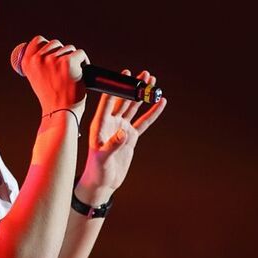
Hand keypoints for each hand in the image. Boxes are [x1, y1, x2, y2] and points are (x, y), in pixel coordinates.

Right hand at [18, 35, 88, 115]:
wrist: (60, 112)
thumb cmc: (51, 98)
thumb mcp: (36, 79)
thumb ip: (39, 64)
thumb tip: (47, 49)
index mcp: (28, 62)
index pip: (38, 40)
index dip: (48, 46)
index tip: (53, 54)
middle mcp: (38, 59)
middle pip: (55, 43)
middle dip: (62, 54)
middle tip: (64, 70)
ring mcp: (53, 59)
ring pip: (69, 48)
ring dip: (72, 59)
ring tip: (72, 74)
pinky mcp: (69, 62)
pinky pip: (80, 53)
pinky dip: (84, 62)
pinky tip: (81, 73)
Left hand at [77, 69, 166, 201]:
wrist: (103, 182)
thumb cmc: (97, 170)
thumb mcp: (102, 158)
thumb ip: (112, 145)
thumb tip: (124, 133)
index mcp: (101, 124)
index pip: (108, 101)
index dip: (117, 87)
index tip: (125, 75)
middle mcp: (111, 123)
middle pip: (124, 100)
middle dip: (134, 87)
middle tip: (144, 75)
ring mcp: (122, 128)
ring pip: (134, 108)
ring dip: (142, 95)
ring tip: (152, 82)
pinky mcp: (131, 136)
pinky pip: (144, 123)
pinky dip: (152, 113)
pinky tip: (160, 103)